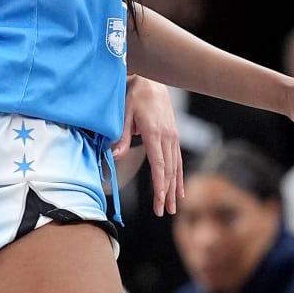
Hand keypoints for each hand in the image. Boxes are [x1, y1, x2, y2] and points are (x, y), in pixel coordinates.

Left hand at [119, 76, 182, 214]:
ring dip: (175, 187)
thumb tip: (114, 157)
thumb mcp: (123, 114)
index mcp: (154, 133)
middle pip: (169, 171)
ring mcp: (173, 137)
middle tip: (166, 212)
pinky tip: (179, 188)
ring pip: (176, 167)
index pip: (159, 166)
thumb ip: (121, 137)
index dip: (159, 186)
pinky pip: (177, 160)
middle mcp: (167, 137)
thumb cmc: (134, 96)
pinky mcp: (174, 136)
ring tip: (174, 206)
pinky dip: (178, 176)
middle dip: (167, 193)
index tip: (159, 202)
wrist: (151, 80)